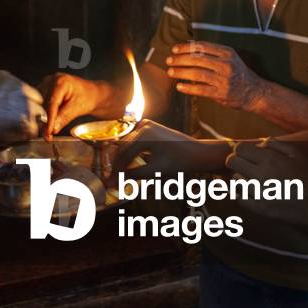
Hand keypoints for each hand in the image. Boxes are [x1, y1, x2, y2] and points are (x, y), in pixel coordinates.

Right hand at [0, 70, 45, 144]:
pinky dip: (24, 137)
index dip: (17, 100)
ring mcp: (24, 104)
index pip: (21, 88)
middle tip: (19, 123)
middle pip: (35, 98)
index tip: (11, 109)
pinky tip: (12, 139)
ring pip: (38, 114)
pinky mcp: (26, 121)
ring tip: (15, 133)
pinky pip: (32, 131)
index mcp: (4, 77)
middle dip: (30, 110)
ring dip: (29, 123)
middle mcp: (18, 87)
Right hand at [39, 73, 115, 138]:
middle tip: (48, 134)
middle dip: (45, 119)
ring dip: (43, 117)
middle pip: (43, 103)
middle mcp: (51, 80)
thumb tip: (53, 128)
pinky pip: (41, 102)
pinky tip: (49, 121)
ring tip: (49, 128)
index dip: (49, 119)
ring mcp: (47, 83)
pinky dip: (44, 113)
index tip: (48, 131)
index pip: (51, 103)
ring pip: (40, 104)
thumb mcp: (78, 108)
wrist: (92, 93)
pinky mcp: (46, 89)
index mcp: (60, 82)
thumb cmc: (88, 96)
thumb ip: (64, 117)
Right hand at [112, 120, 226, 178]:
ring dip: (124, 158)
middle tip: (112, 179)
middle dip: (118, 164)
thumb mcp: (155, 171)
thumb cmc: (179, 163)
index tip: (110, 182)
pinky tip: (130, 162)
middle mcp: (144, 126)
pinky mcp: (151, 127)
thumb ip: (133, 175)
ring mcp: (147, 125)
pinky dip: (132, 150)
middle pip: (124, 147)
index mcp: (144, 135)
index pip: (123, 154)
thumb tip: (114, 182)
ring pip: (129, 143)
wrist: (197, 153)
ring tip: (119, 173)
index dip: (116, 170)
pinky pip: (135, 139)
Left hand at [167, 41, 267, 110]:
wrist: (255, 92)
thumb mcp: (230, 58)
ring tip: (170, 72)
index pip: (202, 47)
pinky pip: (201, 89)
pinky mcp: (221, 93)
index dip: (186, 47)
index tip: (174, 49)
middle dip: (180, 59)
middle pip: (197, 59)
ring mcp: (223, 79)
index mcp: (226, 53)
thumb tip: (188, 47)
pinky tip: (179, 86)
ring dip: (181, 72)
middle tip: (169, 60)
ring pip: (197, 73)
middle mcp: (225, 64)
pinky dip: (188, 88)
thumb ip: (212, 53)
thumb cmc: (238, 73)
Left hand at [225, 138, 307, 232]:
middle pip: (232, 162)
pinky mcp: (259, 209)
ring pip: (235, 180)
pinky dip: (242, 194)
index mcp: (270, 160)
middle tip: (247, 164)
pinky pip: (239, 198)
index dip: (242, 149)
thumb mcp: (297, 154)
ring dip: (241, 177)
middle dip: (237, 160)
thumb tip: (259, 142)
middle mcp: (261, 176)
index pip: (240, 148)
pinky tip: (252, 192)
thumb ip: (276, 144)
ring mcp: (259, 194)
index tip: (248, 153)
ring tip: (254, 179)